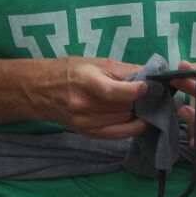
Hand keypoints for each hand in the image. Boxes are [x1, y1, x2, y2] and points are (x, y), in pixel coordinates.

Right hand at [29, 57, 146, 138]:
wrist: (41, 90)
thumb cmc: (71, 71)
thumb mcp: (96, 62)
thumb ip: (125, 70)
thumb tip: (154, 75)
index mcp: (85, 81)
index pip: (112, 91)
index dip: (134, 90)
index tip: (147, 86)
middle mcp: (84, 105)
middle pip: (124, 106)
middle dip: (141, 100)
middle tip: (151, 93)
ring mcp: (86, 122)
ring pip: (125, 119)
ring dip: (138, 112)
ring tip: (143, 102)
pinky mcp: (89, 134)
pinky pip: (119, 134)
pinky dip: (134, 127)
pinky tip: (142, 120)